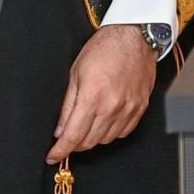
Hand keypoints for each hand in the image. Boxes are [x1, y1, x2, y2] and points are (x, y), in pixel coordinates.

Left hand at [46, 25, 157, 165]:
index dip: (60, 151)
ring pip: (106, 140)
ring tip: (88, 125)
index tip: (53, 156)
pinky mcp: (140, 107)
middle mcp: (112, 106)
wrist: (135, 36)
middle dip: (75, 144)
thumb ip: (68, 105)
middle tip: (68, 137)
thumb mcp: (76, 73)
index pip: (73, 135)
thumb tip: (60, 129)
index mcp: (93, 96)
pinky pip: (124, 132)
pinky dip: (112, 132)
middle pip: (89, 142)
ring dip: (93, 138)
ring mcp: (129, 108)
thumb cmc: (104, 48)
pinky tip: (105, 121)